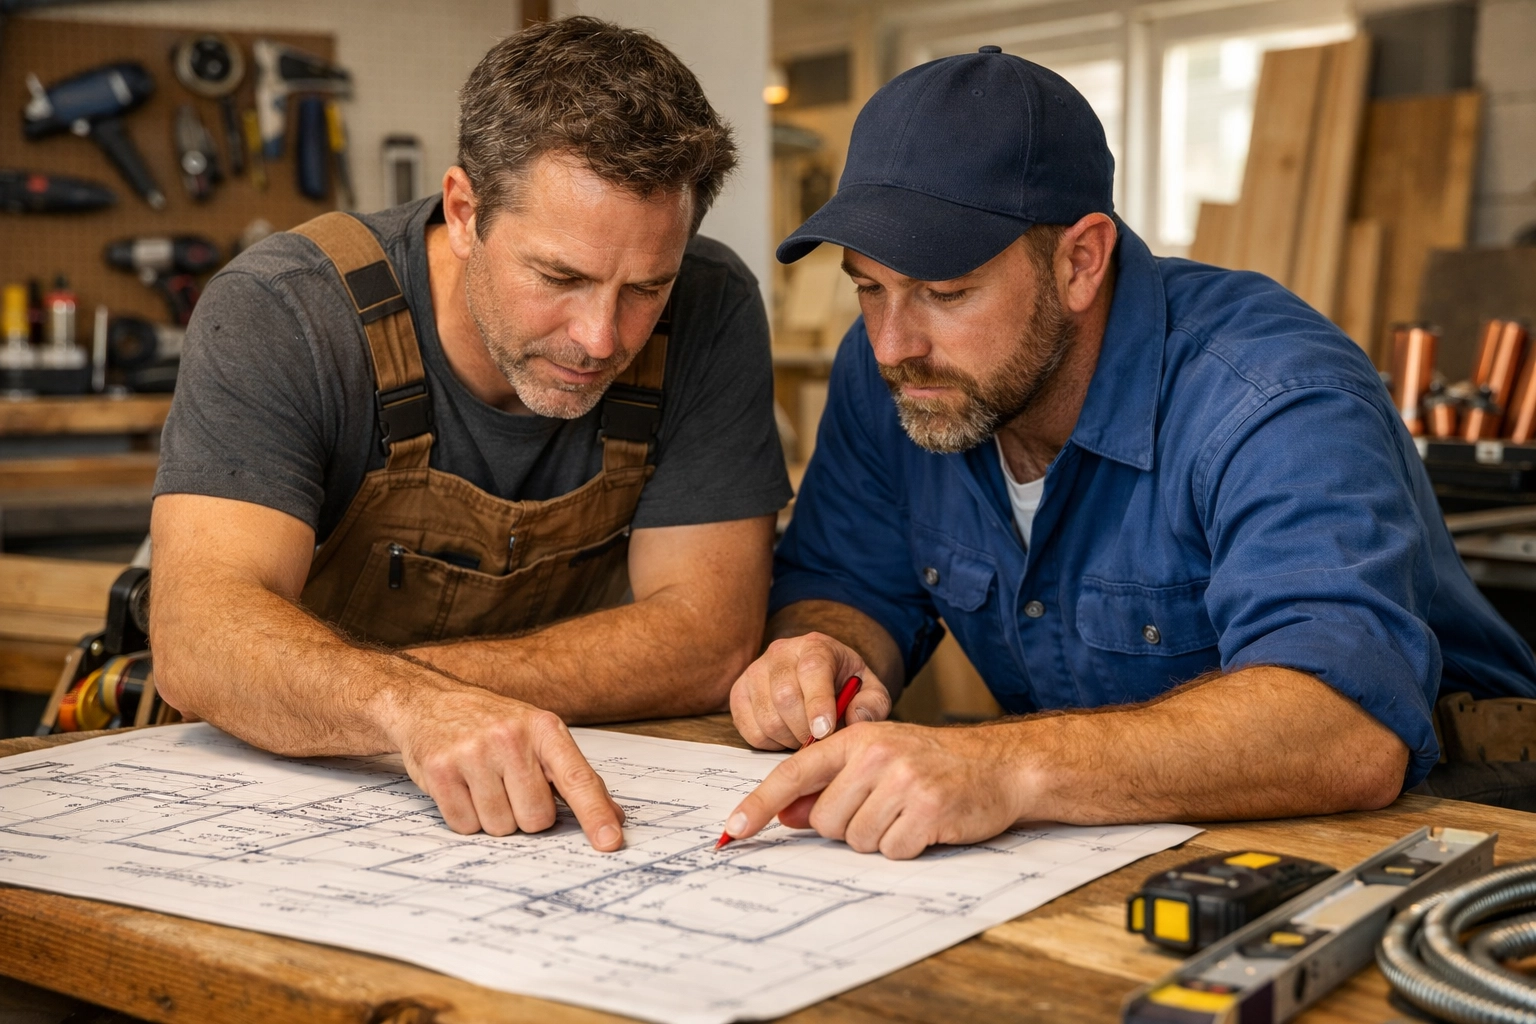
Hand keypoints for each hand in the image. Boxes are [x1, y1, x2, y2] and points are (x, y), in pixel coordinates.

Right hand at [385, 682, 625, 850]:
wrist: (430, 702)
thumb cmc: (492, 725)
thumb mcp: (538, 738)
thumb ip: (575, 778)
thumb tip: (614, 818)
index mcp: (545, 729)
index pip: (578, 779)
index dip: (595, 814)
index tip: (611, 841)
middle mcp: (511, 738)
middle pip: (536, 819)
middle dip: (525, 816)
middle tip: (510, 787)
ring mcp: (473, 753)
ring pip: (500, 827)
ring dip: (494, 818)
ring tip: (483, 784)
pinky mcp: (440, 770)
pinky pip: (465, 826)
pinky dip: (465, 817)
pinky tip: (462, 788)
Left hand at [720, 721, 1024, 859]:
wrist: (999, 765)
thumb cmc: (932, 764)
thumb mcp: (877, 760)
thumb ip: (830, 785)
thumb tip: (786, 815)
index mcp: (855, 738)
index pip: (793, 773)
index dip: (758, 805)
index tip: (731, 832)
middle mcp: (875, 755)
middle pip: (825, 820)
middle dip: (848, 826)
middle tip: (884, 808)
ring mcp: (902, 782)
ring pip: (856, 839)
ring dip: (879, 837)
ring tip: (907, 813)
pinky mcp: (928, 810)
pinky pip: (891, 850)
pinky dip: (907, 847)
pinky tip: (926, 826)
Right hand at [730, 632, 892, 749]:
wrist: (818, 678)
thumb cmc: (844, 686)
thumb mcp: (870, 691)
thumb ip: (873, 704)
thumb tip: (857, 718)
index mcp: (816, 646)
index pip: (812, 670)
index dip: (818, 703)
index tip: (825, 731)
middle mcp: (781, 652)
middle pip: (784, 696)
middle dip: (805, 729)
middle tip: (820, 740)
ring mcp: (755, 671)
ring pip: (766, 717)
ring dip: (789, 738)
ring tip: (805, 736)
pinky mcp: (739, 692)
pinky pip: (749, 729)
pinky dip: (770, 743)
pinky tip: (786, 735)